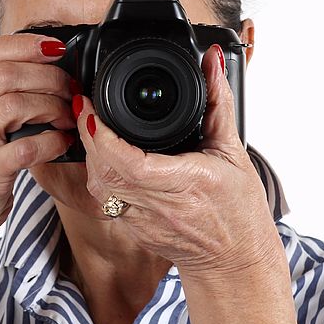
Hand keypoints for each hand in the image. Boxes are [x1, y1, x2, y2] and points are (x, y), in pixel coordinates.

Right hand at [0, 34, 75, 240]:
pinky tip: (62, 143)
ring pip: (16, 105)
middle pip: (6, 74)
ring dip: (52, 107)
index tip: (56, 48)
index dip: (24, 43)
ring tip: (68, 116)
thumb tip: (46, 66)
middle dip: (48, 77)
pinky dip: (52, 142)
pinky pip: (26, 147)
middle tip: (70, 89)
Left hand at [74, 45, 282, 275]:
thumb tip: (213, 62)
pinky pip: (106, 200)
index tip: (92, 110)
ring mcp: (143, 222)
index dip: (103, 137)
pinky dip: (99, 174)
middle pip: (105, 171)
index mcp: (188, 183)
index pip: (131, 163)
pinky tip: (102, 155)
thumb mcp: (234, 152)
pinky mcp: (134, 231)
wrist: (234, 262)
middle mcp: (160, 206)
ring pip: (100, 187)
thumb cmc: (239, 210)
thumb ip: (218, 103)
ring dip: (89, 154)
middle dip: (88, 136)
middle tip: (84, 106)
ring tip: (90, 125)